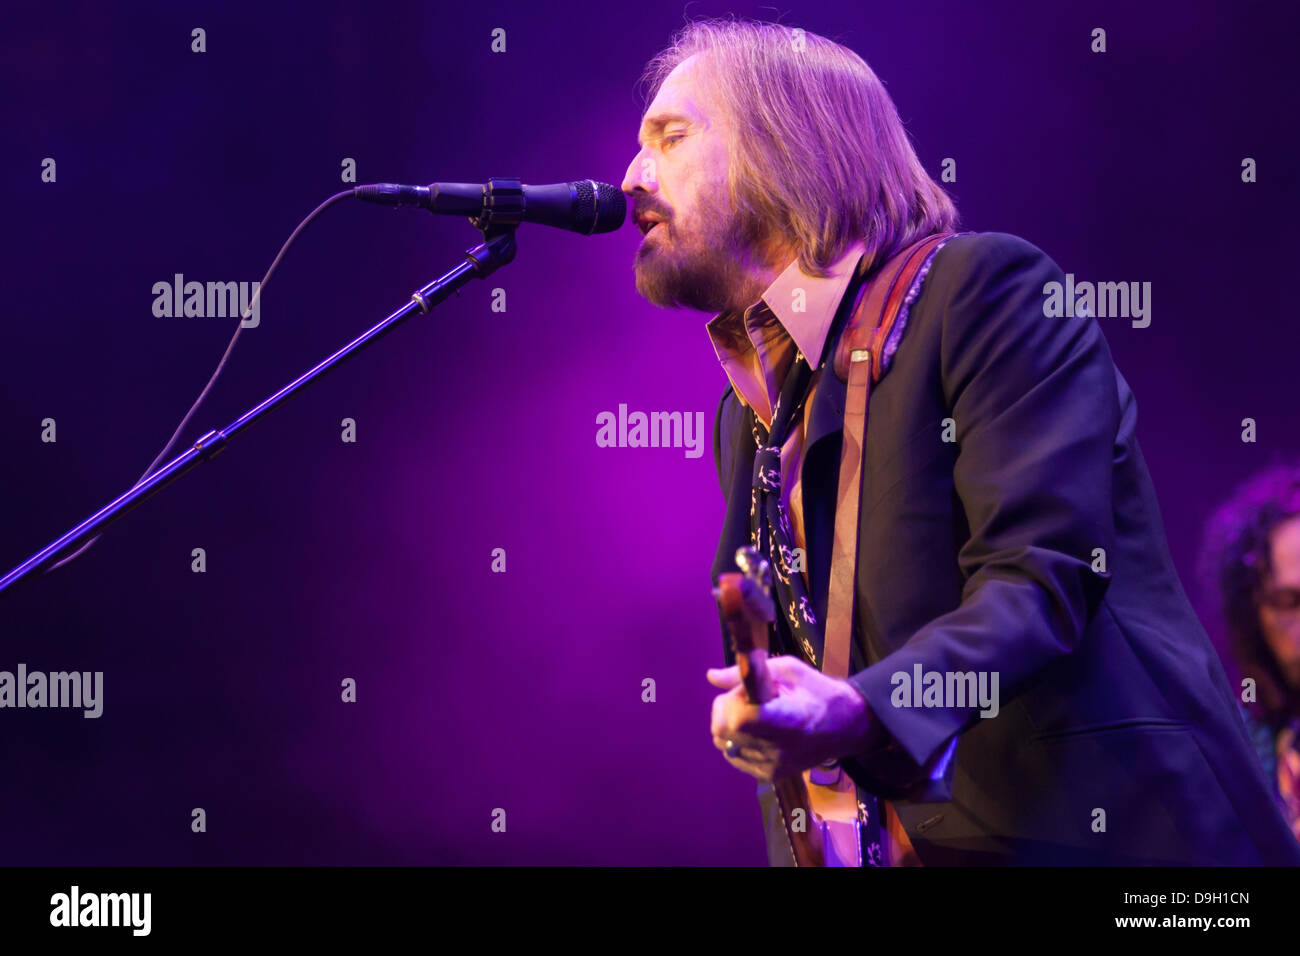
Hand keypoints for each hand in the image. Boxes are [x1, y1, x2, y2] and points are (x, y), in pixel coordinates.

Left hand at [707, 656, 875, 780]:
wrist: (845, 726)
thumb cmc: (816, 691)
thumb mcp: (787, 670)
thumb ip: (745, 674)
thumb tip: (711, 677)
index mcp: (784, 720)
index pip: (736, 720)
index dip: (731, 702)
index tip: (745, 691)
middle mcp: (777, 750)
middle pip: (721, 733)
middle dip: (726, 711)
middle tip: (748, 701)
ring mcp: (772, 767)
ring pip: (724, 745)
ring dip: (731, 727)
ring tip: (757, 717)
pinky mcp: (769, 776)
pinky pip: (735, 757)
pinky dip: (739, 742)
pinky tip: (760, 732)